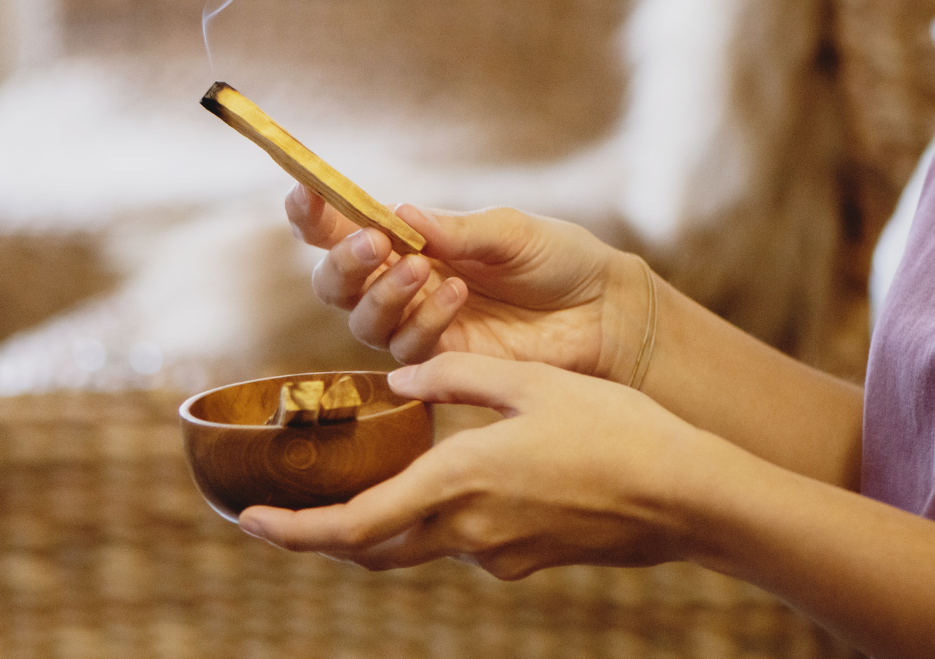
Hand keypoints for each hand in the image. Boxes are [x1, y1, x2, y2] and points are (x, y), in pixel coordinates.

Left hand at [240, 353, 705, 577]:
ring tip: (360, 483)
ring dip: (379, 524)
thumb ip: (455, 374)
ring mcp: (499, 554)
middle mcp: (468, 531)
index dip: (295, 532)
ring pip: (416, 546)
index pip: (353, 526)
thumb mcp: (529, 381)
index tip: (251, 523)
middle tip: (286, 511)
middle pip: (372, 549)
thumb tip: (401, 380)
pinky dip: (436, 517)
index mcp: (459, 481)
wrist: (683, 495)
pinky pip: (464, 541)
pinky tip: (456, 475)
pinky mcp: (526, 560)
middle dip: (322, 536)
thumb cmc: (611, 428)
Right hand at [286, 185, 648, 378]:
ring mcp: (418, 323)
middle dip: (342, 261)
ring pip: (361, 320)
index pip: (343, 228)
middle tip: (373, 242)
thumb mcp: (507, 230)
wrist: (600, 310)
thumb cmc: (554, 257)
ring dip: (383, 292)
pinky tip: (456, 295)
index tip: (302, 195)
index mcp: (410, 239)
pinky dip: (424, 318)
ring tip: (423, 267)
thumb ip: (454, 228)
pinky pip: (407, 347)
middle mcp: (402, 281)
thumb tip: (398, 214)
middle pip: (335, 282)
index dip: (313, 215)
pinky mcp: (441, 360)